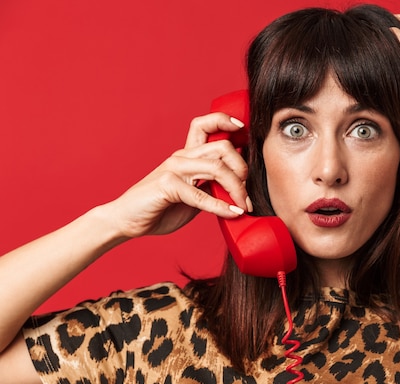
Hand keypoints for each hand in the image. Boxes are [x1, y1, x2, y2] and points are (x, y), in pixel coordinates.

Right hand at [103, 112, 250, 237]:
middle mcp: (182, 157)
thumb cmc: (160, 208)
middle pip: (222, 147)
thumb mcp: (193, 197)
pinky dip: (221, 206)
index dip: (225, 121)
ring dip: (236, 188)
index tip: (243, 130)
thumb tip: (240, 189)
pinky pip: (201, 195)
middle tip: (247, 192)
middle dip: (242, 168)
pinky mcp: (167, 185)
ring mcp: (174, 169)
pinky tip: (232, 213)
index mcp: (187, 155)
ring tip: (243, 205)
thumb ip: (212, 188)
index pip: (206, 125)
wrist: (127, 221)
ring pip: (216, 168)